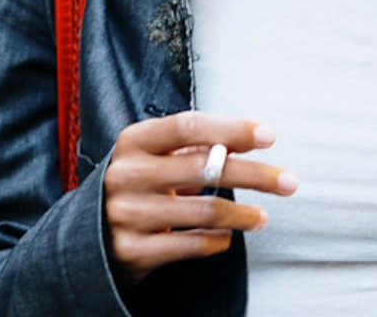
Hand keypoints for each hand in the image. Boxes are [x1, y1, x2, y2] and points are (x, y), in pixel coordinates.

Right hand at [103, 111, 297, 282]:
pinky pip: (190, 245)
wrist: (87, 237)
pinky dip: (218, 241)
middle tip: (289, 182)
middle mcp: (127, 174)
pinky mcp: (132, 250)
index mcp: (133, 141)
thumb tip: (249, 138)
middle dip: (255, 175)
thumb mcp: (154, 158)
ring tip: (263, 217)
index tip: (269, 135)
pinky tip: (229, 237)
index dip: (232, 129)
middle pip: (205, 168)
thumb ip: (193, 146)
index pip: (189, 126)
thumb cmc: (137, 186)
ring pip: (204, 211)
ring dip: (243, 215)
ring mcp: (126, 213)